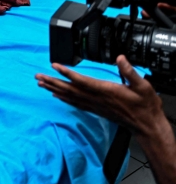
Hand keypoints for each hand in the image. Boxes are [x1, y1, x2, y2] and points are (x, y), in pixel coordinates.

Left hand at [36, 56, 164, 136]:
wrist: (146, 125)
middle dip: (52, 81)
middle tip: (37, 76)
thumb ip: (130, 71)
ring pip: (69, 96)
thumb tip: (120, 58)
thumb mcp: (143, 86)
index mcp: (105, 90)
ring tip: (41, 84)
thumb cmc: (145, 106)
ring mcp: (94, 105)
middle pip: (69, 88)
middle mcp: (96, 98)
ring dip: (54, 89)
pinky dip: (63, 99)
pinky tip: (56, 96)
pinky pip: (75, 103)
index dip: (66, 72)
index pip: (81, 80)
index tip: (54, 65)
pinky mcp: (95, 109)